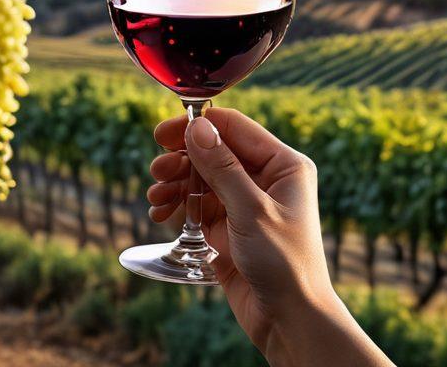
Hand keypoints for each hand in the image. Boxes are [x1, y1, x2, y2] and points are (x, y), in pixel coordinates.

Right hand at [149, 109, 391, 366]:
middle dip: (182, 159)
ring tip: (156, 198)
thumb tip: (197, 126)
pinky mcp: (229, 226)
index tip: (162, 134)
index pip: (234, 128)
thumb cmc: (286, 264)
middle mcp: (265, 178)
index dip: (197, 126)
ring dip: (175, 183)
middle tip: (157, 171)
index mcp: (282, 165)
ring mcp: (245, 202)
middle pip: (213, 151)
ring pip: (201, 178)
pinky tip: (161, 212)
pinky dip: (178, 204)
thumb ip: (222, 167)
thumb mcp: (252, 210)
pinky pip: (197, 204)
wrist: (290, 319)